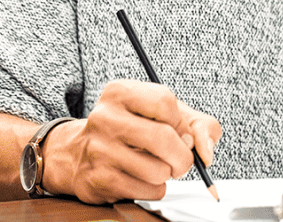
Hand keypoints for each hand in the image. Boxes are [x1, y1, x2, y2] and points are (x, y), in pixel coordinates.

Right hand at [44, 80, 221, 203]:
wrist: (77, 153)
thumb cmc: (130, 130)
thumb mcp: (161, 113)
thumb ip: (197, 123)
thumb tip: (206, 151)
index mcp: (119, 92)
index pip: (165, 102)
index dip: (181, 122)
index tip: (179, 131)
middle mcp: (105, 118)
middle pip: (164, 138)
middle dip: (182, 156)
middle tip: (180, 159)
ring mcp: (99, 150)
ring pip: (158, 170)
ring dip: (167, 174)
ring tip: (157, 167)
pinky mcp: (99, 180)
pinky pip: (147, 190)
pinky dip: (155, 189)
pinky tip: (142, 178)